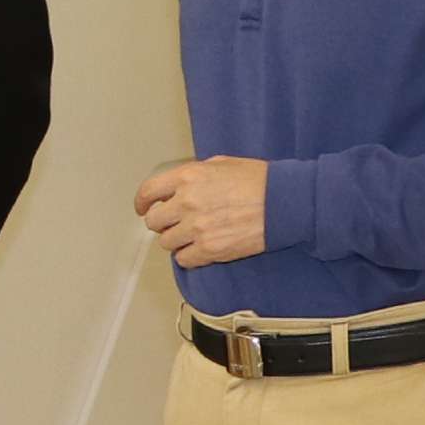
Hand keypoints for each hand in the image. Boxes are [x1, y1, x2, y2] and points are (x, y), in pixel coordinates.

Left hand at [134, 157, 270, 268]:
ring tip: (193, 235)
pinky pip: (184, 260)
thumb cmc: (258, 181)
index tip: (143, 208)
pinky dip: (190, 256)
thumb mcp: (221, 164)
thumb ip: (193, 175)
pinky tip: (202, 248)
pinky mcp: (210, 250)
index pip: (148, 191)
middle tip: (175, 223)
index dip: (142, 202)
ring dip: (177, 240)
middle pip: (153, 221)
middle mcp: (187, 203)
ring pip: (166, 243)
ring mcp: (197, 228)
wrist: (282, 202)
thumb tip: (179, 186)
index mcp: (187, 178)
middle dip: (162, 222)